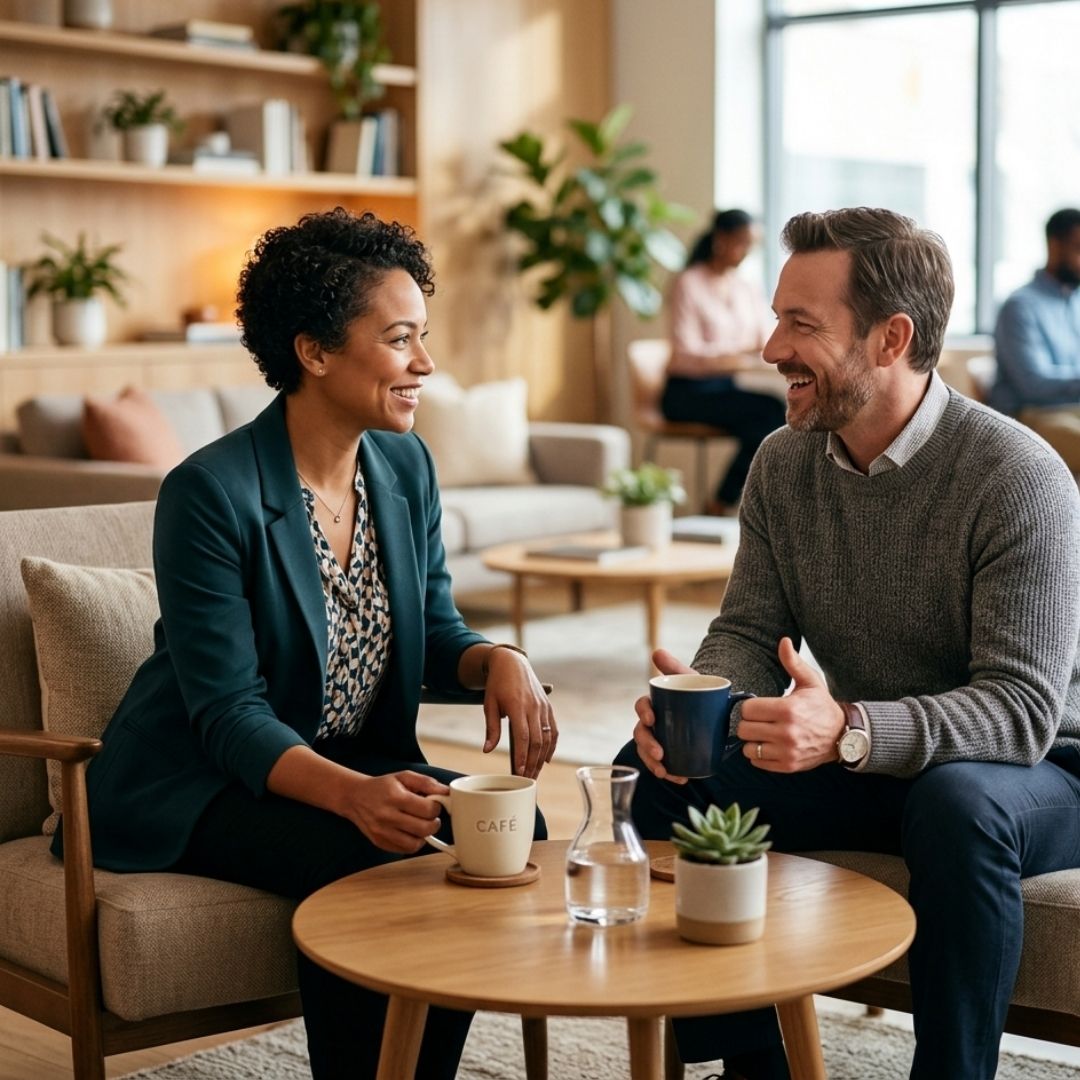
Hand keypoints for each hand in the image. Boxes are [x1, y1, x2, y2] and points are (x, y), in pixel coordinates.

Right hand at [341, 771, 447, 852]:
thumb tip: (446, 792)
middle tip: (430, 817)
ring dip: (424, 835)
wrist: (354, 797)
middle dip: (434, 823)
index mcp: (395, 797)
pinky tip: (410, 832)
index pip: (428, 809)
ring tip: (420, 824)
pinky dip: (413, 843)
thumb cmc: (382, 786)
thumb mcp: (403, 776)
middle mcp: (387, 816)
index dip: (437, 807)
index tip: (434, 804)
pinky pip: (405, 850)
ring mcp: (382, 832)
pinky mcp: (379, 842)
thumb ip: (426, 782)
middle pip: (424, 828)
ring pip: (416, 843)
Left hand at [482, 648, 556, 777]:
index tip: (520, 772)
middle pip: (537, 741)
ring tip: (534, 773)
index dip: (522, 756)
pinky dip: (552, 745)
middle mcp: (533, 707)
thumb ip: (491, 728)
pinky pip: (553, 729)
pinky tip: (546, 759)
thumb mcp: (489, 704)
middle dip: (533, 763)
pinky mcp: (548, 707)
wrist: (511, 662)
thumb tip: (488, 750)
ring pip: (546, 737)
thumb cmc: (497, 684)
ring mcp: (543, 707)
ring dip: (542, 758)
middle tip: (527, 780)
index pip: (522, 737)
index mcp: (517, 706)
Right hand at [632, 648, 692, 784]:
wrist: (715, 706)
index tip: (651, 720)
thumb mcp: (688, 677)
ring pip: (648, 753)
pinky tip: (680, 778)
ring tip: (666, 772)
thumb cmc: (697, 690)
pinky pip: (664, 765)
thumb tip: (656, 651)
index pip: (641, 706)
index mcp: (654, 703)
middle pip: (641, 734)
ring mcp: (661, 738)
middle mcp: (653, 723)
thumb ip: (673, 666)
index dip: (642, 713)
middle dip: (647, 745)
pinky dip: (670, 773)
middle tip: (659, 754)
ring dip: (653, 764)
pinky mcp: (672, 752)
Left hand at [737, 637, 844, 771]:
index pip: (748, 709)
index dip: (750, 707)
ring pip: (748, 747)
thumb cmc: (821, 707)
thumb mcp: (809, 681)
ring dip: (752, 740)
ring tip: (764, 733)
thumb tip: (784, 641)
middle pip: (744, 729)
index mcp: (788, 709)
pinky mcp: (788, 766)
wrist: (842, 735)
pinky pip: (757, 761)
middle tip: (760, 720)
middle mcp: (787, 733)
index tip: (759, 706)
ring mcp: (787, 752)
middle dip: (749, 722)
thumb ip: (792, 663)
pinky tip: (769, 745)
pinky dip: (759, 754)